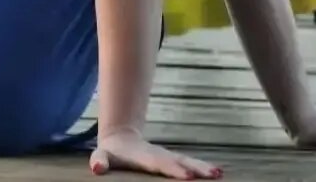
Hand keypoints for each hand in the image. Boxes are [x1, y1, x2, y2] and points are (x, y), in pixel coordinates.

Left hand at [89, 129, 221, 178]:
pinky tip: (218, 173)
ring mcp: (168, 156)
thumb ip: (100, 161)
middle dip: (194, 168)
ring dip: (202, 167)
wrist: (120, 139)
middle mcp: (159, 155)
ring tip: (218, 174)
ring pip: (188, 160)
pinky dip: (203, 167)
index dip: (172, 169)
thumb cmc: (110, 154)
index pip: (159, 164)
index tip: (186, 175)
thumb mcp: (102, 156)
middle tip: (210, 175)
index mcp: (143, 156)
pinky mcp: (174, 160)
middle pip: (178, 161)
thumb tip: (96, 168)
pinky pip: (190, 163)